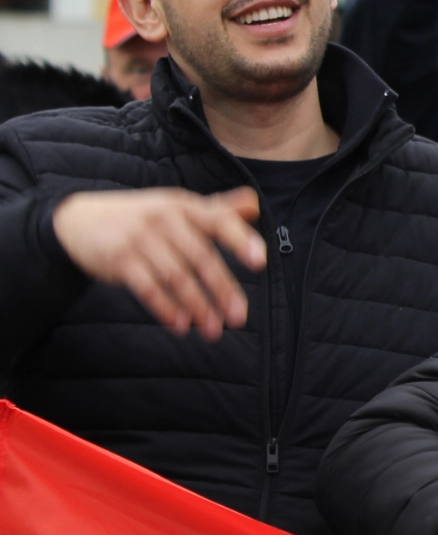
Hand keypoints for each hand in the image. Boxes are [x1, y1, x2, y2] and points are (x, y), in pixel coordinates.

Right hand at [51, 186, 264, 339]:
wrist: (79, 221)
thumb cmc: (142, 216)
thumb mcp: (176, 206)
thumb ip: (216, 209)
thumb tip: (254, 204)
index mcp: (184, 205)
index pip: (219, 220)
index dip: (241, 240)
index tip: (260, 262)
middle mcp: (164, 219)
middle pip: (201, 258)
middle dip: (222, 290)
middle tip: (238, 318)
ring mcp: (139, 238)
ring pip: (176, 277)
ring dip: (197, 306)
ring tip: (212, 329)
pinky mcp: (119, 259)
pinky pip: (147, 288)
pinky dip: (165, 308)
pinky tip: (180, 325)